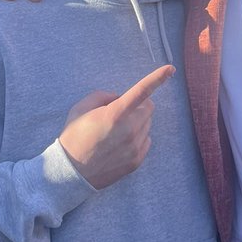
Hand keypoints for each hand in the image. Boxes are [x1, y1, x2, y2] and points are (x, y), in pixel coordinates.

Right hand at [57, 65, 174, 188]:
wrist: (71, 172)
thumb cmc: (74, 136)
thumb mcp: (81, 108)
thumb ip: (104, 96)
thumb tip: (120, 98)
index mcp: (115, 114)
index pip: (141, 91)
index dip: (157, 78)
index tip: (171, 69)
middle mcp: (129, 130)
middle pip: (148, 107)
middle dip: (138, 105)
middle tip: (119, 113)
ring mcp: (135, 147)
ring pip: (147, 124)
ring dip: (136, 122)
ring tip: (115, 133)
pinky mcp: (137, 160)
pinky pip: (146, 140)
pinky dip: (137, 137)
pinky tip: (119, 144)